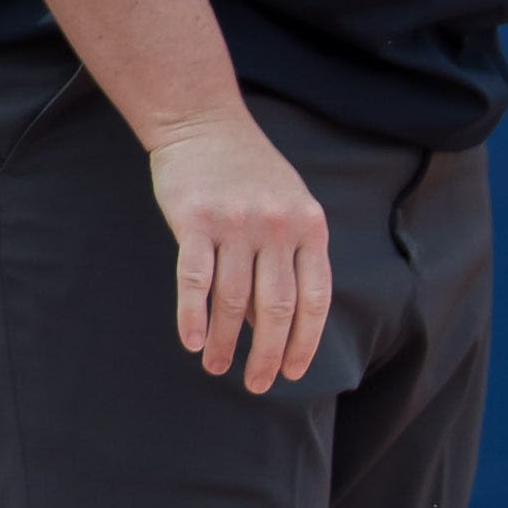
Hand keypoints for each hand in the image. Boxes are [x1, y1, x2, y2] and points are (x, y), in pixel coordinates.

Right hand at [143, 117, 331, 392]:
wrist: (204, 123)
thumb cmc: (250, 171)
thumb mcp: (292, 204)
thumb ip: (296, 252)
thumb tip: (289, 316)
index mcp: (309, 228)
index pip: (314, 299)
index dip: (305, 341)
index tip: (293, 371)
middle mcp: (277, 228)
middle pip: (276, 308)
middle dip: (267, 353)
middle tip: (258, 385)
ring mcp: (235, 225)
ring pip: (233, 299)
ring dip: (225, 342)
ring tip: (217, 368)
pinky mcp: (194, 221)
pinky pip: (194, 279)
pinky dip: (193, 315)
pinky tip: (192, 342)